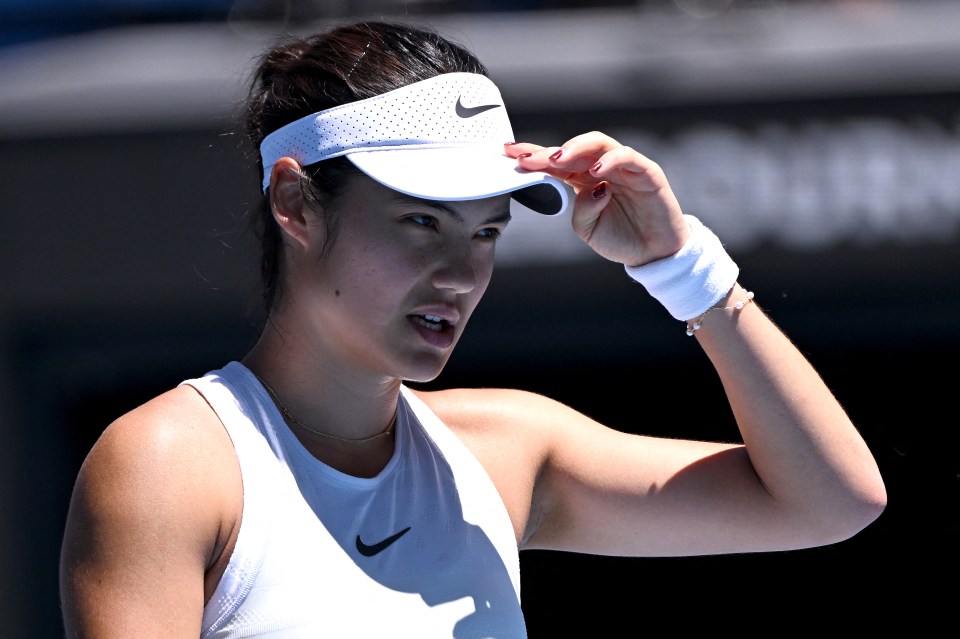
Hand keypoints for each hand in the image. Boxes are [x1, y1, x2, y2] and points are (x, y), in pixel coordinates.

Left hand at [507, 131, 689, 266]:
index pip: (556, 162)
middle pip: (572, 149)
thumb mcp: (588, 230)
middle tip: (526, 157)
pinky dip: (610, 159)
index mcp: (584, 181)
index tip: (508, 154)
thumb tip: (589, 188)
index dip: (533, 156)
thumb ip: (580, 210)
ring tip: (557, 159)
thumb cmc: (621, 238)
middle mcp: (602, 168)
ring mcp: (624, 167)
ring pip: (598, 143)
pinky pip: (627, 157)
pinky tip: (595, 170)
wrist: (653, 254)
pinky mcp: (646, 171)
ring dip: (575, 148)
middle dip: (547, 151)